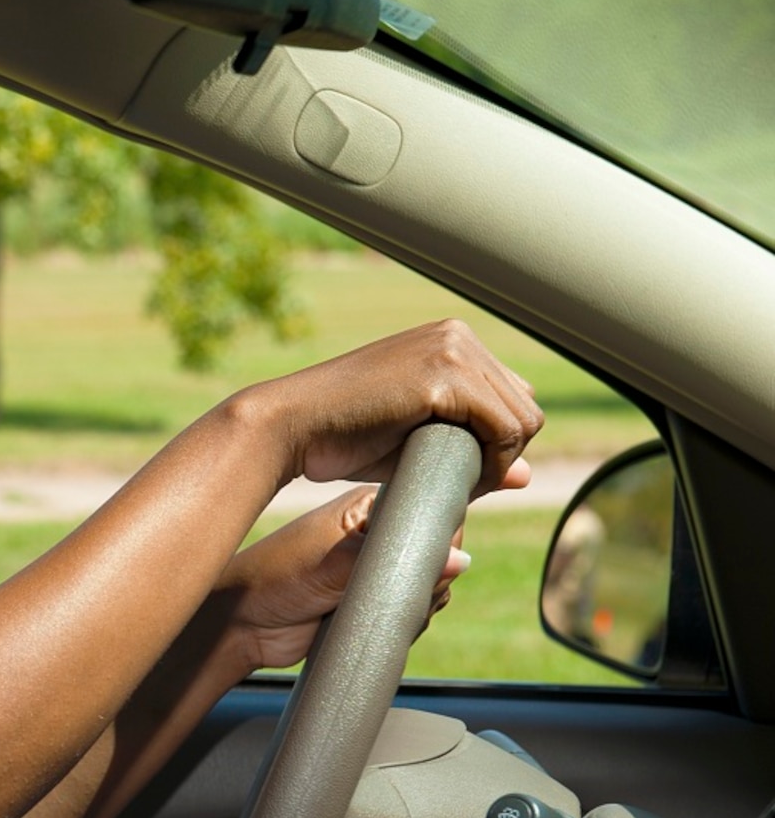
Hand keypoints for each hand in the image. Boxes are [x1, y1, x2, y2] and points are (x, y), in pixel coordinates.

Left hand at [217, 487, 471, 671]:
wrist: (242, 623)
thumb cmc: (272, 578)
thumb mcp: (329, 564)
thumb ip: (390, 560)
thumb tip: (458, 560)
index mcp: (370, 508)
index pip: (431, 512)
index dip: (441, 538)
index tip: (424, 561)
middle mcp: (379, 536)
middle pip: (438, 557)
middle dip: (428, 581)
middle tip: (389, 592)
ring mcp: (378, 572)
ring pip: (430, 590)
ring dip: (414, 607)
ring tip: (368, 607)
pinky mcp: (373, 604)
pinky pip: (410, 614)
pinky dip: (402, 624)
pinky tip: (372, 625)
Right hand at [246, 320, 542, 498]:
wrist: (290, 426)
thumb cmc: (342, 437)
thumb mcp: (416, 441)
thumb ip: (470, 446)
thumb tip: (528, 474)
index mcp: (450, 340)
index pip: (512, 395)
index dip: (497, 442)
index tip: (462, 470)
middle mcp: (457, 335)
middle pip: (525, 407)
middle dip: (502, 452)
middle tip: (459, 482)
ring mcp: (452, 349)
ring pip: (522, 420)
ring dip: (499, 461)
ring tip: (457, 483)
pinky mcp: (444, 375)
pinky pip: (504, 429)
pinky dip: (493, 464)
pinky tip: (459, 480)